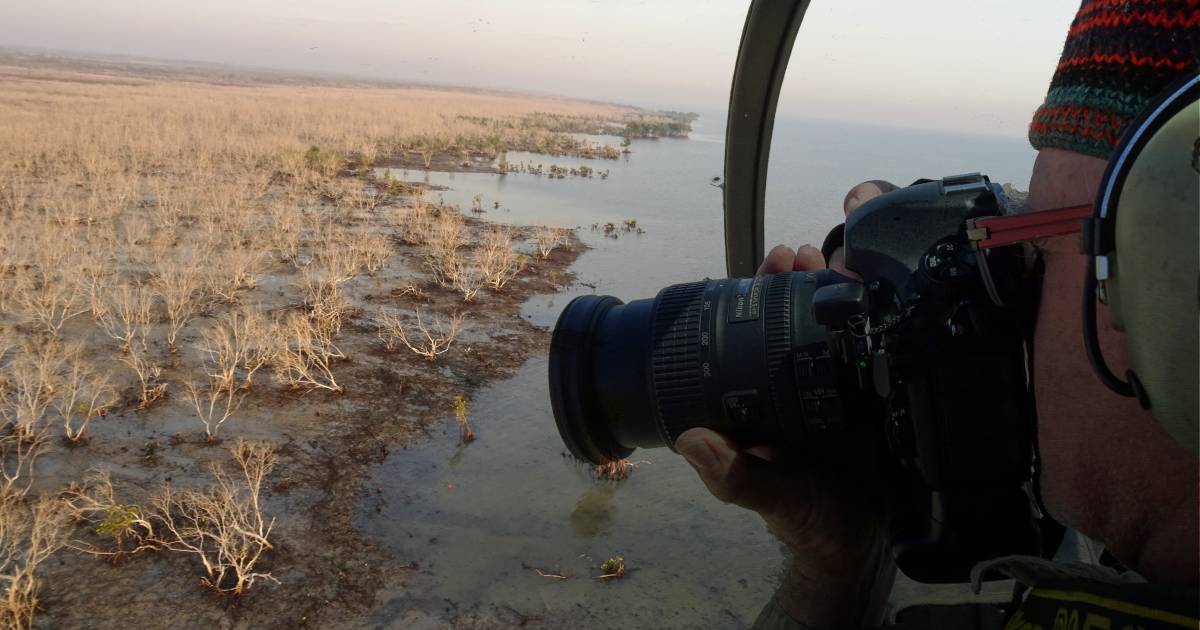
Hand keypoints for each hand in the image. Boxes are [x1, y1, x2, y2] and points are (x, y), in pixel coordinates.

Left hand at [675, 180, 898, 625]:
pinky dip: (869, 319)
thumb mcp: (768, 497)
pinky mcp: (867, 397)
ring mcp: (829, 389)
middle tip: (800, 255)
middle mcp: (789, 388)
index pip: (747, 336)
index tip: (766, 266)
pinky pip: (865, 349)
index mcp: (756, 400)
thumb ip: (735, 476)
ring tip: (833, 258)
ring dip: (831, 290)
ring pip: (826, 328)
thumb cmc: (805, 519)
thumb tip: (691, 441)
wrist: (859, 542)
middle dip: (793, 282)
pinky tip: (876, 291)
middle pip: (787, 322)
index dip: (753, 299)